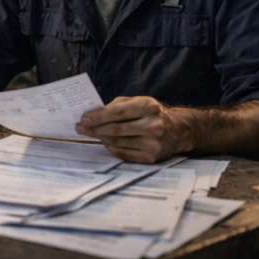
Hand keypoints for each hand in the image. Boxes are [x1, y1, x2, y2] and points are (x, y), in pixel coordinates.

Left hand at [75, 96, 189, 163]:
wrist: (178, 130)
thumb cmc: (152, 113)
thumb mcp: (139, 101)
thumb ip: (118, 105)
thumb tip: (94, 113)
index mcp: (148, 107)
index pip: (117, 113)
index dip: (98, 117)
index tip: (83, 119)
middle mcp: (152, 125)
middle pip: (115, 129)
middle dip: (94, 129)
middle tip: (81, 128)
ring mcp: (152, 143)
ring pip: (118, 142)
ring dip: (100, 138)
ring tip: (90, 134)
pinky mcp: (150, 157)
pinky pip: (123, 153)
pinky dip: (111, 148)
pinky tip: (104, 142)